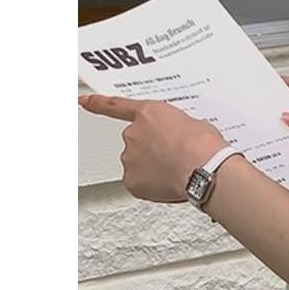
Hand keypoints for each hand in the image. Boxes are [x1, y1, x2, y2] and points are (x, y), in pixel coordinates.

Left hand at [78, 94, 227, 202]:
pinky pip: (139, 184)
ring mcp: (129, 158)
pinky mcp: (131, 180)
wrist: (205, 168)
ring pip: (138, 165)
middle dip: (152, 151)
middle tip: (176, 158)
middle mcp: (133, 134)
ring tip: (178, 172)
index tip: (84, 102)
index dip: (97, 104)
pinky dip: (152, 187)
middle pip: (137, 143)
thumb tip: (179, 140)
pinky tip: (170, 184)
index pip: (116, 106)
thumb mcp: (194, 124)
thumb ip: (176, 128)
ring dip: (153, 169)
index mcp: (149, 114)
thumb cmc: (203, 146)